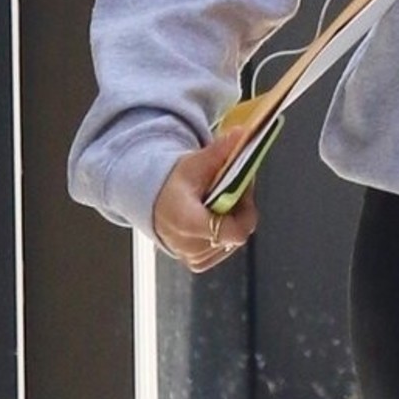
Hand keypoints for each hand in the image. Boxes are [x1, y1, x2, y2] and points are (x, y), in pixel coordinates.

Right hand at [152, 133, 258, 272]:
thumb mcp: (196, 163)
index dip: (245, 210)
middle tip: (233, 191)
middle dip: (240, 210)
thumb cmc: (173, 183)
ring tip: (221, 203)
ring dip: (233, 221)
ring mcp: (194, 257)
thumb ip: (220, 152)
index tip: (241, 192)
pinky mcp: (197, 263)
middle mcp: (190, 246)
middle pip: (236, 233)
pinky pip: (224, 249)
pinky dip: (225, 233)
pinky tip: (215, 217)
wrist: (154, 201)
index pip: (235, 232)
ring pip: (233, 241)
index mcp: (188, 222)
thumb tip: (241, 135)